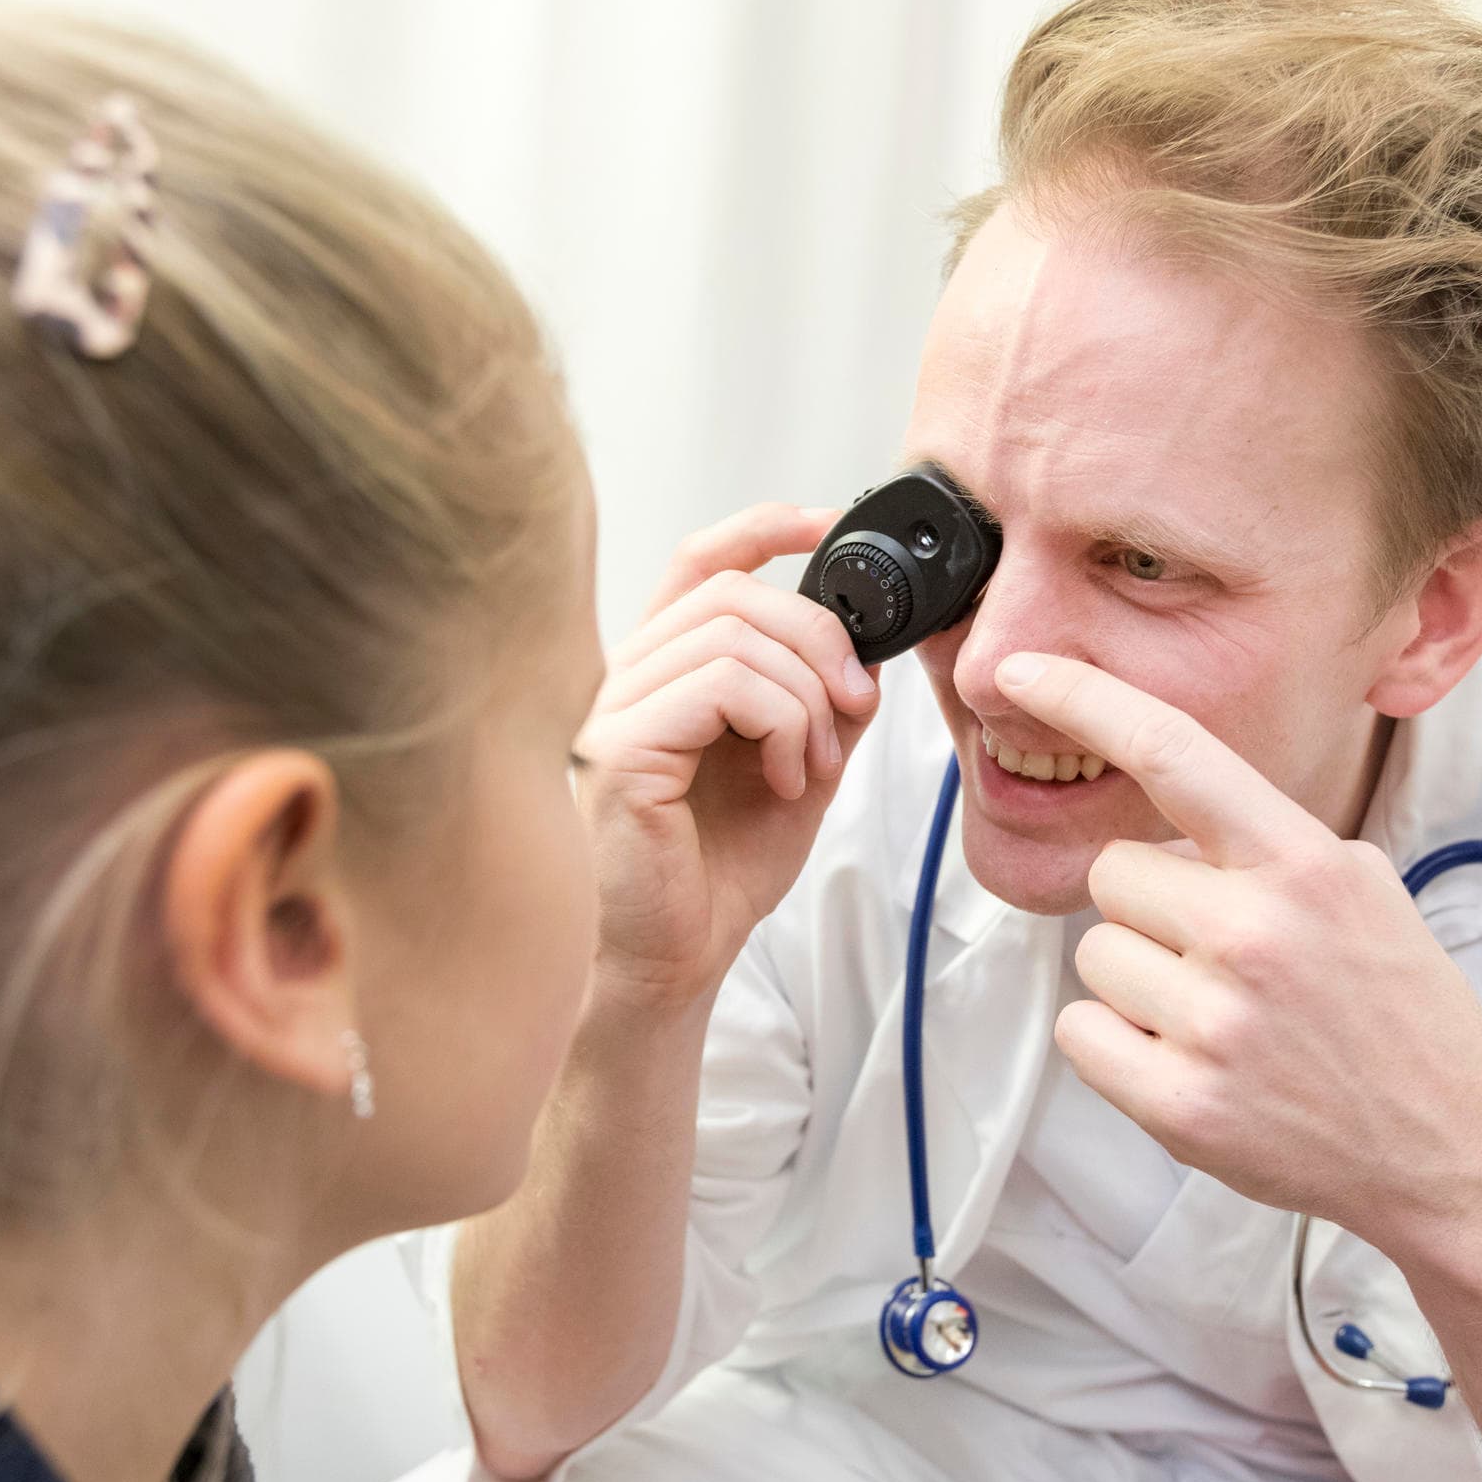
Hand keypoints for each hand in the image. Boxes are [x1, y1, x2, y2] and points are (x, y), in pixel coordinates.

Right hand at [578, 504, 880, 1004]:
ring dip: (806, 698)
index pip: (700, 562)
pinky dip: (781, 724)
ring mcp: (613, 710)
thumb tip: (868, 644)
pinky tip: (788, 779)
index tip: (827, 524)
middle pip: (735, 593)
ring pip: (734, 636)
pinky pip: (721, 686)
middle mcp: (627, 677)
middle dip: (820, 639)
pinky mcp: (619, 749)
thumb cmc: (720, 871)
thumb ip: (824, 701)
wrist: (679, 957)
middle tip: (852, 709)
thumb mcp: (799, 766)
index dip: (764, 526)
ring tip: (814, 765)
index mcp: (664, 670)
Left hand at [992, 652, 1481, 1256]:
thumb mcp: (1358, 886)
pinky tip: (1190, 1059)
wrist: (1450, 1147)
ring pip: (1093, 955)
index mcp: (1301, 864)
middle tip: (1219, 956)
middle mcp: (1254, 933)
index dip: (1086, 700)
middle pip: (1111, 873)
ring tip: (1219, 1015)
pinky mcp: (1181, 1103)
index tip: (1025, 669)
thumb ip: (1263, 837)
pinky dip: (1116, 1045)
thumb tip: (1165, 799)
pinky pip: (1081, 1032)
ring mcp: (1215, 1023)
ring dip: (1136, 983)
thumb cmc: (1397, 1011)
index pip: (1175, 753)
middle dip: (1148, 908)